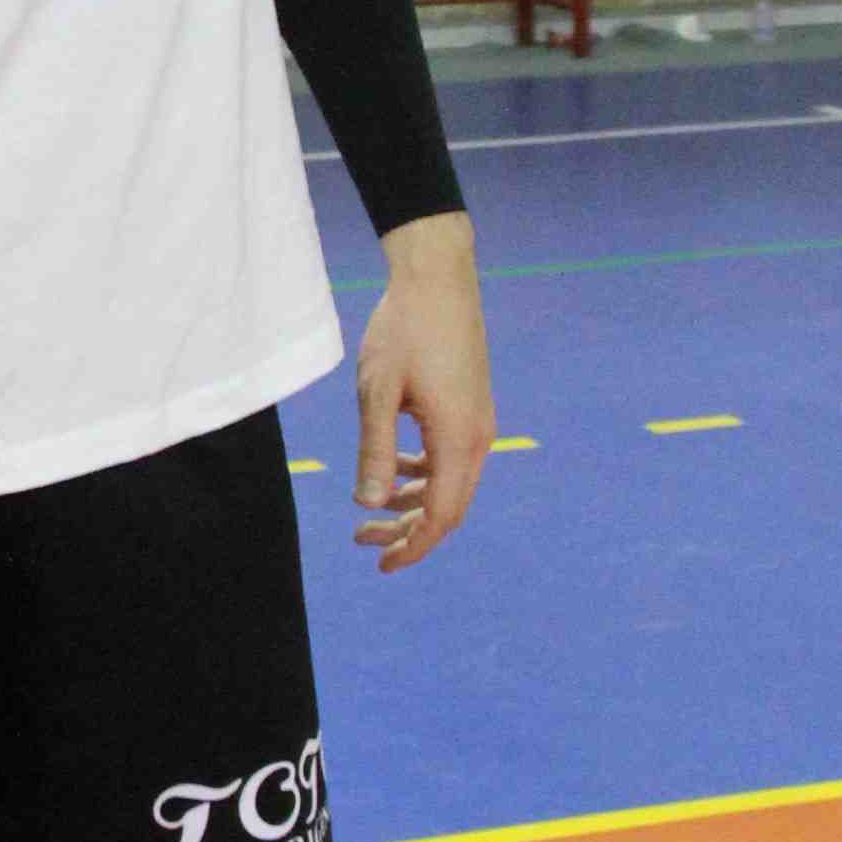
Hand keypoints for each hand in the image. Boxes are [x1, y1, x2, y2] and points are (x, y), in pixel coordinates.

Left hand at [349, 212, 491, 574]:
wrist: (437, 277)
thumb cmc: (403, 329)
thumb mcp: (377, 393)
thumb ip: (374, 451)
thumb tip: (368, 506)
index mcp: (458, 438)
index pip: (441, 515)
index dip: (413, 547)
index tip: (382, 565)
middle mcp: (478, 436)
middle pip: (449, 507)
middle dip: (408, 532)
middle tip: (362, 543)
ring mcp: (478, 422)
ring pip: (450, 484)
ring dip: (412, 503)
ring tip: (368, 514)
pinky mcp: (471, 408)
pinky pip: (451, 459)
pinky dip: (423, 474)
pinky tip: (393, 470)